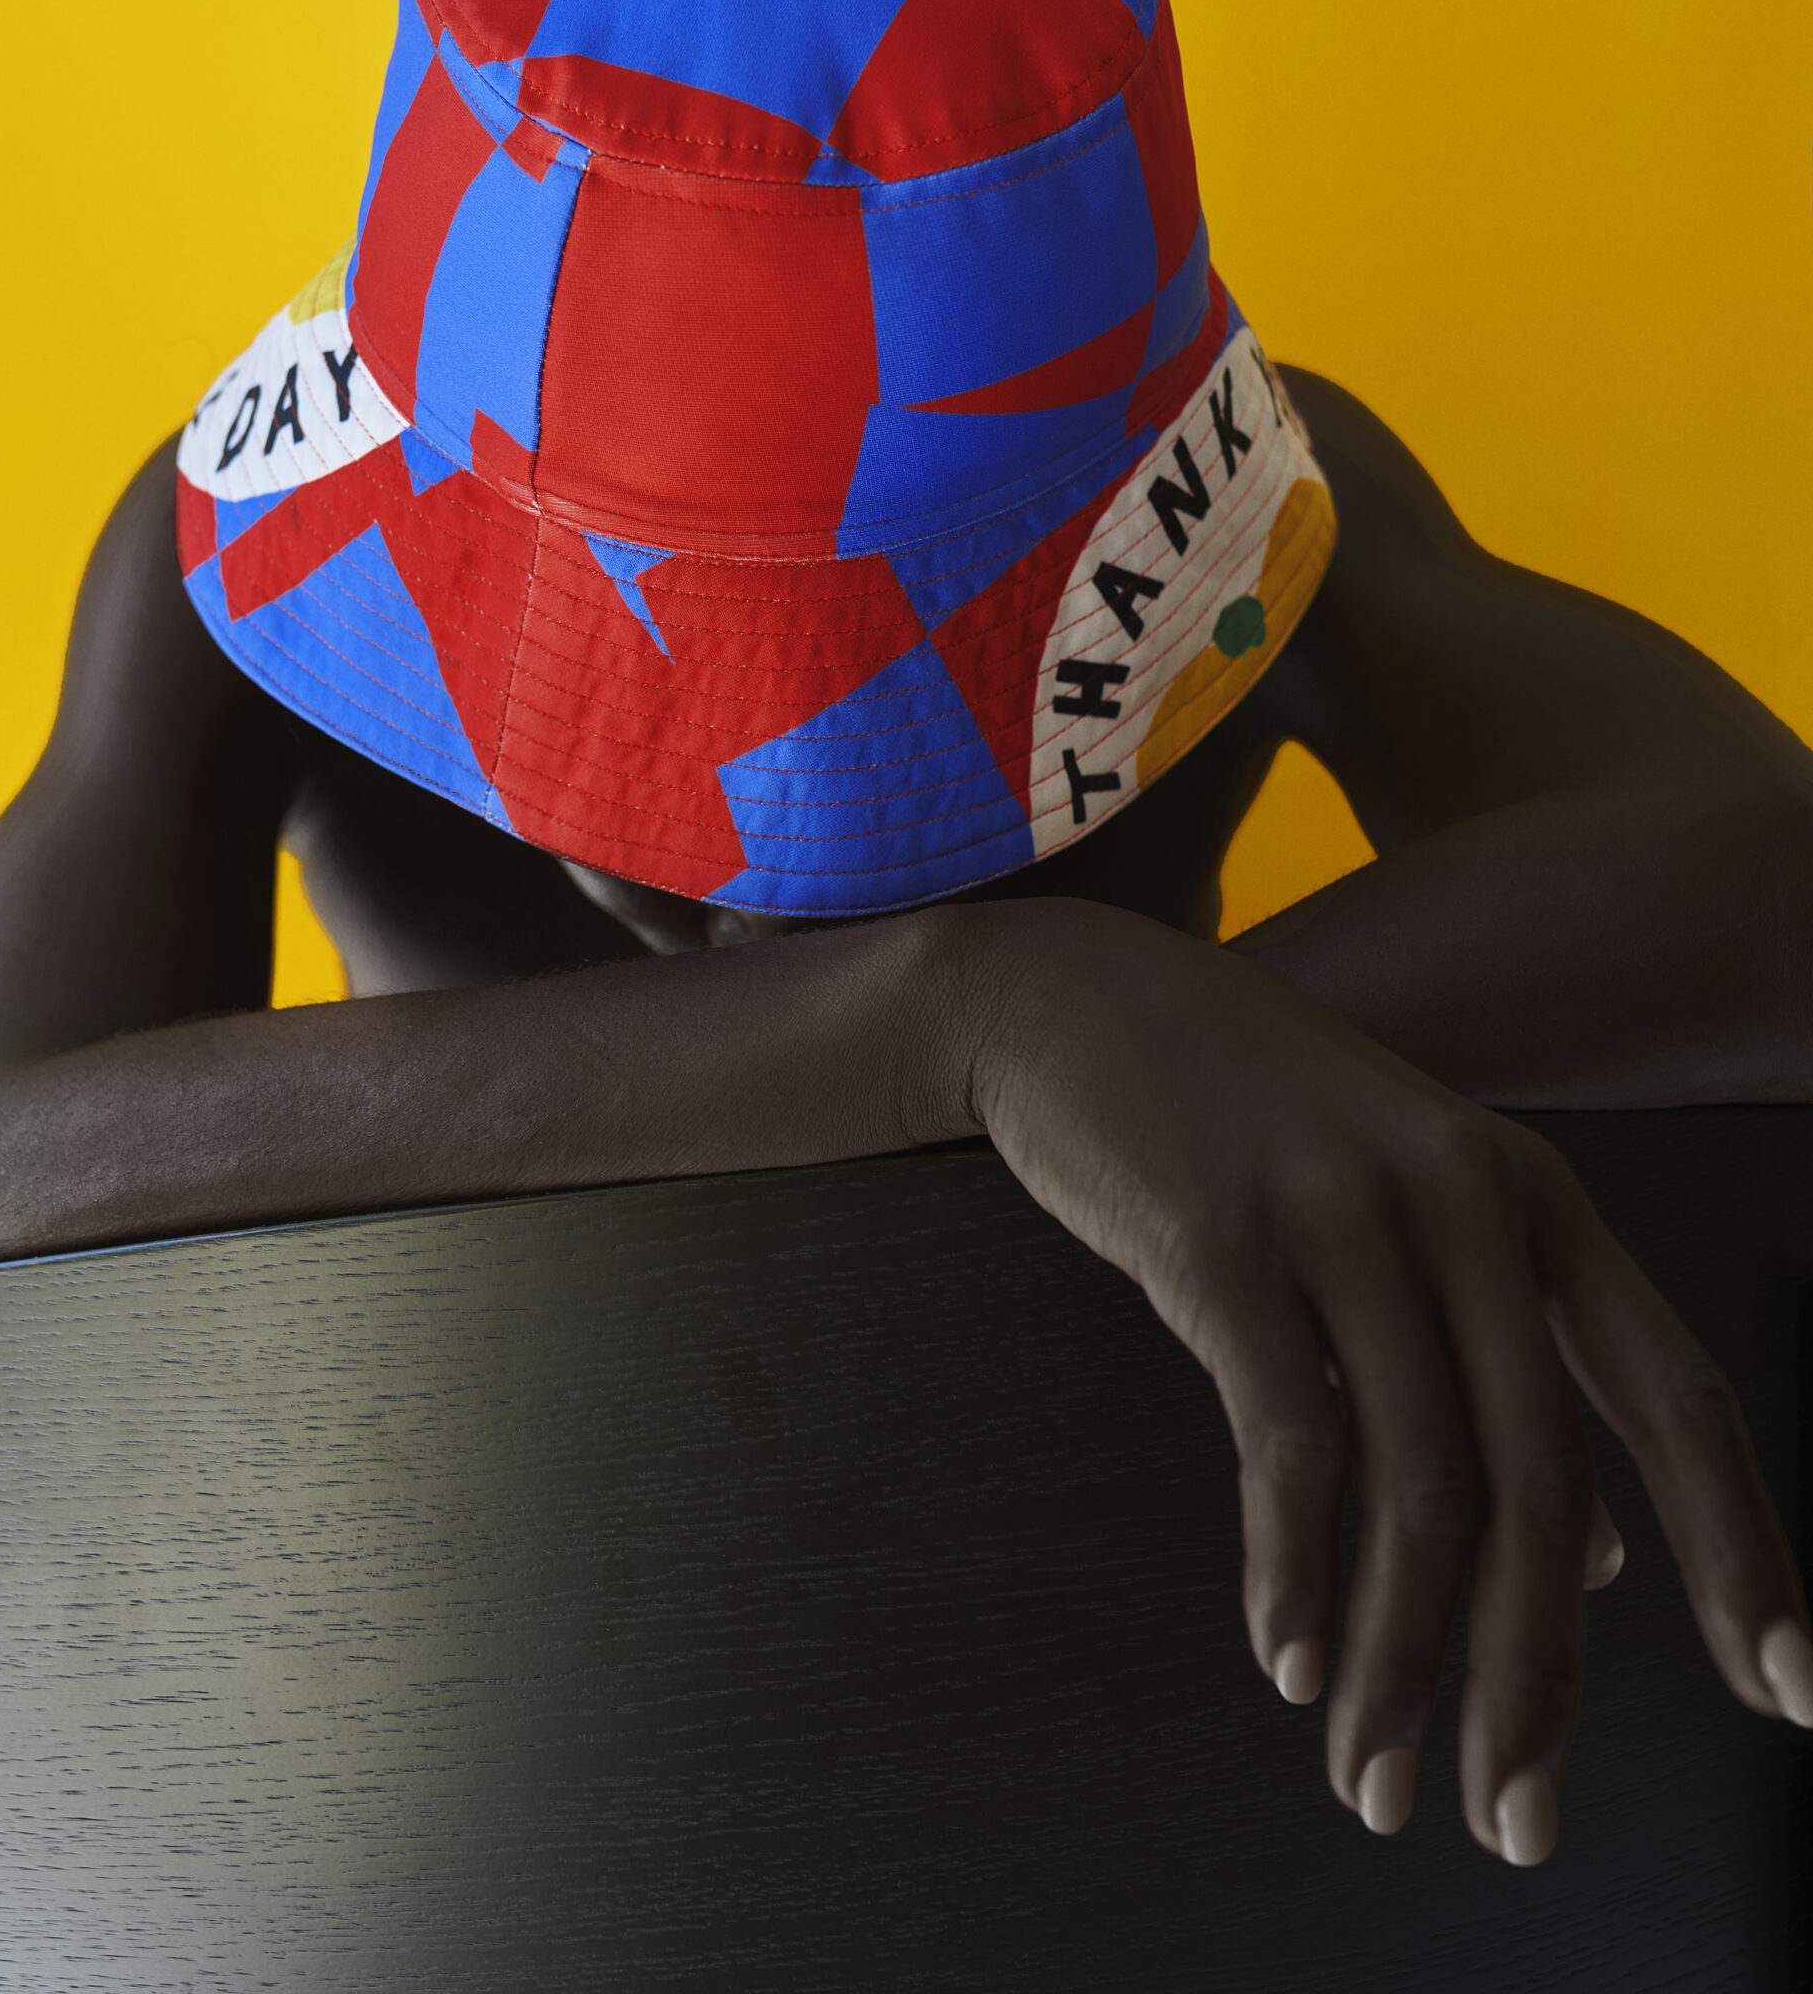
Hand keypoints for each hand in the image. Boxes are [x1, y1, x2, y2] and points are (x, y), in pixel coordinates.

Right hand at [962, 899, 1812, 1861]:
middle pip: (1539, 1480)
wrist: (1075, 1000)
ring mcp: (1339, 1214)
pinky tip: (1288, 1654)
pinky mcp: (1218, 1239)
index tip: (1786, 1691)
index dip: (1739, 1546)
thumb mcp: (1403, 1215)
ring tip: (1373, 1773)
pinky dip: (1294, 1575)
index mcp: (1526, 1198)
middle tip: (1514, 1817)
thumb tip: (1595, 1554)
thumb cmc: (1243, 1118)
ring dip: (1399, 1661)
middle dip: (1532, 1675)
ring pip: (1414, 1485)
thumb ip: (1502, 1363)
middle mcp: (1458, 1199)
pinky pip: (1287, 1442)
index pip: (1673, 1392)